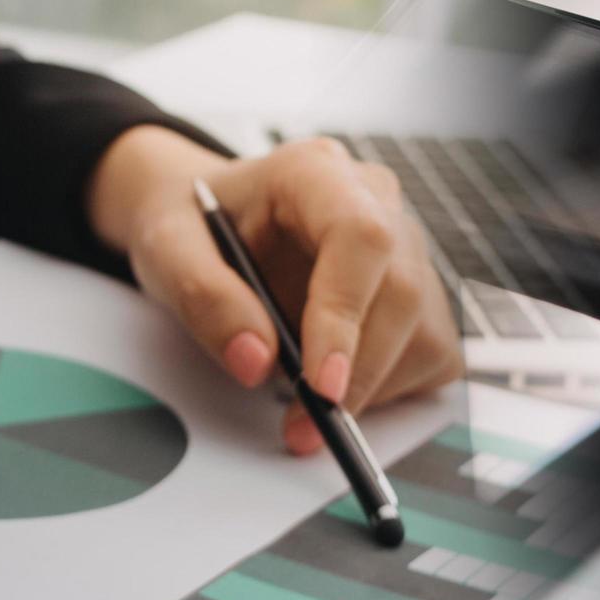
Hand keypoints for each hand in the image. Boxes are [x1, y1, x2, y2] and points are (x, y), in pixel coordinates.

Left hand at [91, 130, 461, 454]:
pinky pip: (432, 349)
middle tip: (303, 427)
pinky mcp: (417, 289)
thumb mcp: (167, 248)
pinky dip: (393, 385)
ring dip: (374, 387)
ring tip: (306, 408)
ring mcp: (403, 245)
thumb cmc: (190, 222)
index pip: (361, 238)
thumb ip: (205, 298)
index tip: (321, 385)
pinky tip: (340, 384)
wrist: (202, 217)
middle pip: (402, 292)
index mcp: (315, 173)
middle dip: (357, 374)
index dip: (347, 315)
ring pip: (424, 328)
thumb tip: (256, 360)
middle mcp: (373, 201)